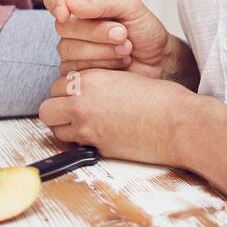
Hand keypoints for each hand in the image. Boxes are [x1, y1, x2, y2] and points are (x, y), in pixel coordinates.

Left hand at [40, 69, 188, 162]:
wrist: (178, 123)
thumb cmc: (162, 99)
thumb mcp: (126, 78)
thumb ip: (101, 85)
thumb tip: (90, 94)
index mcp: (92, 78)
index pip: (59, 84)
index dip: (68, 92)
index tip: (79, 96)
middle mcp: (83, 101)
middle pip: (48, 108)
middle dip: (59, 111)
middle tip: (76, 113)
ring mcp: (87, 127)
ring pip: (55, 130)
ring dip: (66, 128)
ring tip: (87, 127)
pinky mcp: (96, 148)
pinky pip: (73, 146)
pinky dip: (80, 144)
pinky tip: (99, 138)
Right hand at [42, 0, 173, 77]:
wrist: (159, 62)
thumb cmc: (145, 31)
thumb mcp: (131, 7)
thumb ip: (102, 2)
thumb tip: (71, 4)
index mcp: (83, 3)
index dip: (55, 3)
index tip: (66, 13)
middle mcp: (75, 26)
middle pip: (63, 26)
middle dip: (95, 32)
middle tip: (123, 34)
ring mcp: (74, 50)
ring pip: (68, 50)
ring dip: (102, 51)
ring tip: (126, 50)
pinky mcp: (77, 73)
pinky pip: (74, 71)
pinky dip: (101, 67)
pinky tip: (119, 65)